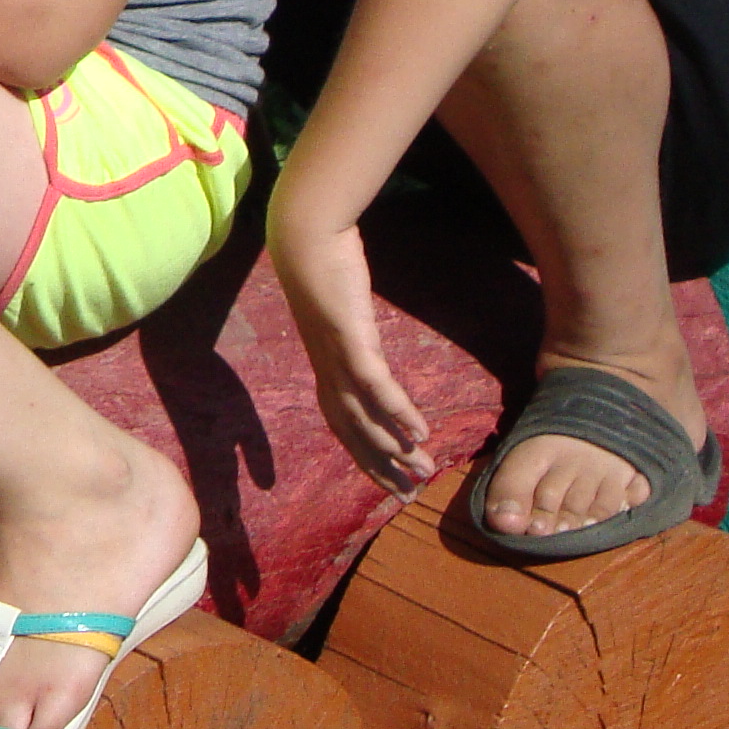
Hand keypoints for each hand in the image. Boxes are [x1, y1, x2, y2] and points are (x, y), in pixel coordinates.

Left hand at [272, 208, 434, 491]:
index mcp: (326, 367)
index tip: (392, 481)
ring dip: (394, 448)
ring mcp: (337, 357)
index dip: (367, 456)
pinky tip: (418, 432)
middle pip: (354, 433)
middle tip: (412, 493)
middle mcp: (328, 370)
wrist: (306, 236)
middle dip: (383, 466)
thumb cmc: (325, 268)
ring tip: (423, 470)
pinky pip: (374, 385)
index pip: (344, 426)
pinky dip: (395, 412)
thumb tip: (366, 346)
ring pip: (365, 417)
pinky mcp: (349, 339)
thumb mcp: (341, 311)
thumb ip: (354, 334)